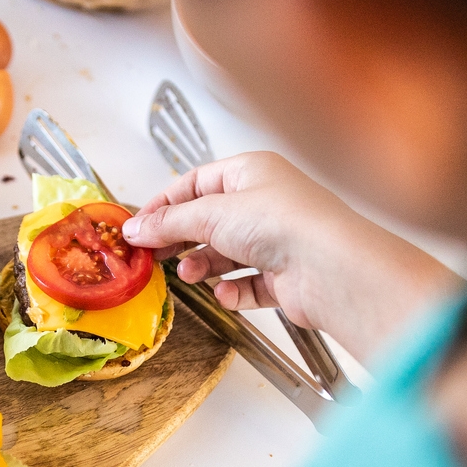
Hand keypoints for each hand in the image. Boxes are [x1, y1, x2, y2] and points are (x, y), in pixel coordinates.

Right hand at [121, 151, 456, 363]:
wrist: (331, 268)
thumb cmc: (282, 223)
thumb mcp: (211, 213)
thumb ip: (169, 222)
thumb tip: (135, 227)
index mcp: (251, 172)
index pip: (197, 183)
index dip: (165, 204)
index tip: (139, 227)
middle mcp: (266, 203)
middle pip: (210, 220)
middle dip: (182, 239)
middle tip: (155, 255)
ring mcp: (278, 241)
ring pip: (228, 254)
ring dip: (205, 266)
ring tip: (192, 274)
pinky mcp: (286, 277)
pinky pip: (250, 284)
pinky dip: (234, 291)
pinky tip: (225, 294)